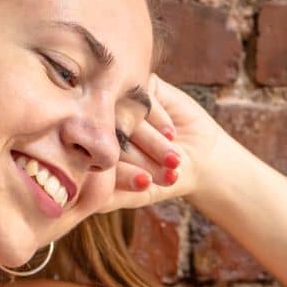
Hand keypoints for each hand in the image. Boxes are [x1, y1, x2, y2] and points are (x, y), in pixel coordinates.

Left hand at [103, 73, 238, 210]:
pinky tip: (171, 134)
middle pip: (112, 134)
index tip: (145, 184)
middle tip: (164, 172)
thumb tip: (85, 201)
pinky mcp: (145, 84)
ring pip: (127, 115)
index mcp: (96, 145)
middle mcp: (106, 121)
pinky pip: (145, 97)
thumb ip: (111, 197)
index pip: (99, 155)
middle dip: (140, 156)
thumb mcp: (139, 193)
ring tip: (172, 159)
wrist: (201, 158)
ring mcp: (123, 100)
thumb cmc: (165, 179)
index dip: (122, 171)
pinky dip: (159, 118)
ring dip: (152, 140)